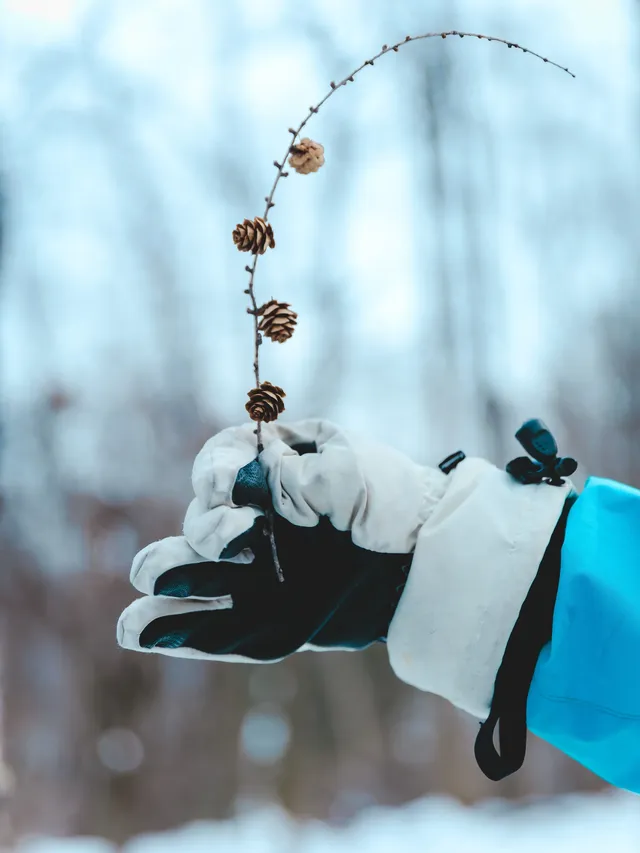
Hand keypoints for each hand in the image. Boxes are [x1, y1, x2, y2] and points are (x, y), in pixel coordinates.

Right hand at [117, 419, 445, 661]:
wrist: (427, 560)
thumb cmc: (391, 500)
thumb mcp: (350, 470)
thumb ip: (297, 473)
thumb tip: (253, 480)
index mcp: (273, 470)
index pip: (221, 460)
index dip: (213, 471)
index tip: (227, 487)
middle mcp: (254, 519)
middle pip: (201, 519)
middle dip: (207, 529)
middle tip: (241, 537)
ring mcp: (254, 571)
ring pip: (190, 574)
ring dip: (165, 582)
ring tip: (136, 614)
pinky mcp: (262, 617)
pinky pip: (214, 625)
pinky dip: (177, 629)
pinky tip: (138, 633)